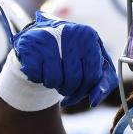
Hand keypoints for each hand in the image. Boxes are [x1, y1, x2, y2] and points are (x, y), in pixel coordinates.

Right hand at [1, 8, 118, 106]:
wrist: (42, 36)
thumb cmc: (73, 54)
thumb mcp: (93, 65)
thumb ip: (103, 84)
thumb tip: (94, 101)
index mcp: (89, 36)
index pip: (93, 75)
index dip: (85, 91)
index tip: (77, 94)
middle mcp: (70, 33)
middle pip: (74, 79)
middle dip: (68, 90)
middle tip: (63, 87)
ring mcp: (48, 38)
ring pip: (54, 80)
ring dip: (52, 85)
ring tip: (52, 75)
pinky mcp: (29, 45)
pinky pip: (36, 76)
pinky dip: (37, 78)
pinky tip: (40, 69)